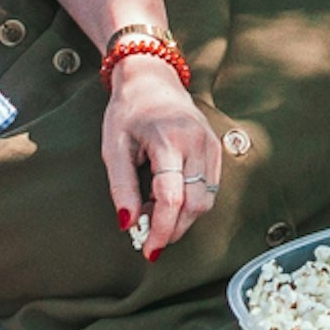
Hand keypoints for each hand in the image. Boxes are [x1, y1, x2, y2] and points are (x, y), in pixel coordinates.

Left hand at [100, 60, 222, 259]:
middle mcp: (197, 142)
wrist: (152, 79)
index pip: (172, 198)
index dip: (160, 229)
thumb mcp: (113, 147)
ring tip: (153, 211)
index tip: (148, 250)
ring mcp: (211, 145)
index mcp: (168, 140)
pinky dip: (190, 204)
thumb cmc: (128, 111)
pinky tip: (168, 199)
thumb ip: (121, 187)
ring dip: (182, 219)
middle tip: (147, 235)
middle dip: (172, 229)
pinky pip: (210, 189)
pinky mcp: (216, 149)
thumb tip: (128, 224)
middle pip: (194, 205)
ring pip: (206, 201)